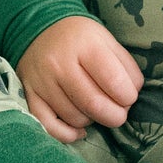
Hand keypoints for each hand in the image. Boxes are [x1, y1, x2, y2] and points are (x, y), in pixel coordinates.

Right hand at [16, 16, 143, 142]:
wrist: (38, 28)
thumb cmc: (80, 37)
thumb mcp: (106, 39)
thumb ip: (125, 66)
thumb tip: (133, 95)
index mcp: (85, 44)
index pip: (113, 81)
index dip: (128, 96)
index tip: (129, 97)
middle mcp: (60, 63)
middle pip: (94, 104)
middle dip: (115, 116)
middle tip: (119, 113)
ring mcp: (42, 81)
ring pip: (74, 117)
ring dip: (92, 120)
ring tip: (95, 109)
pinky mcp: (29, 95)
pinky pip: (49, 126)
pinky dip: (68, 134)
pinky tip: (79, 129)